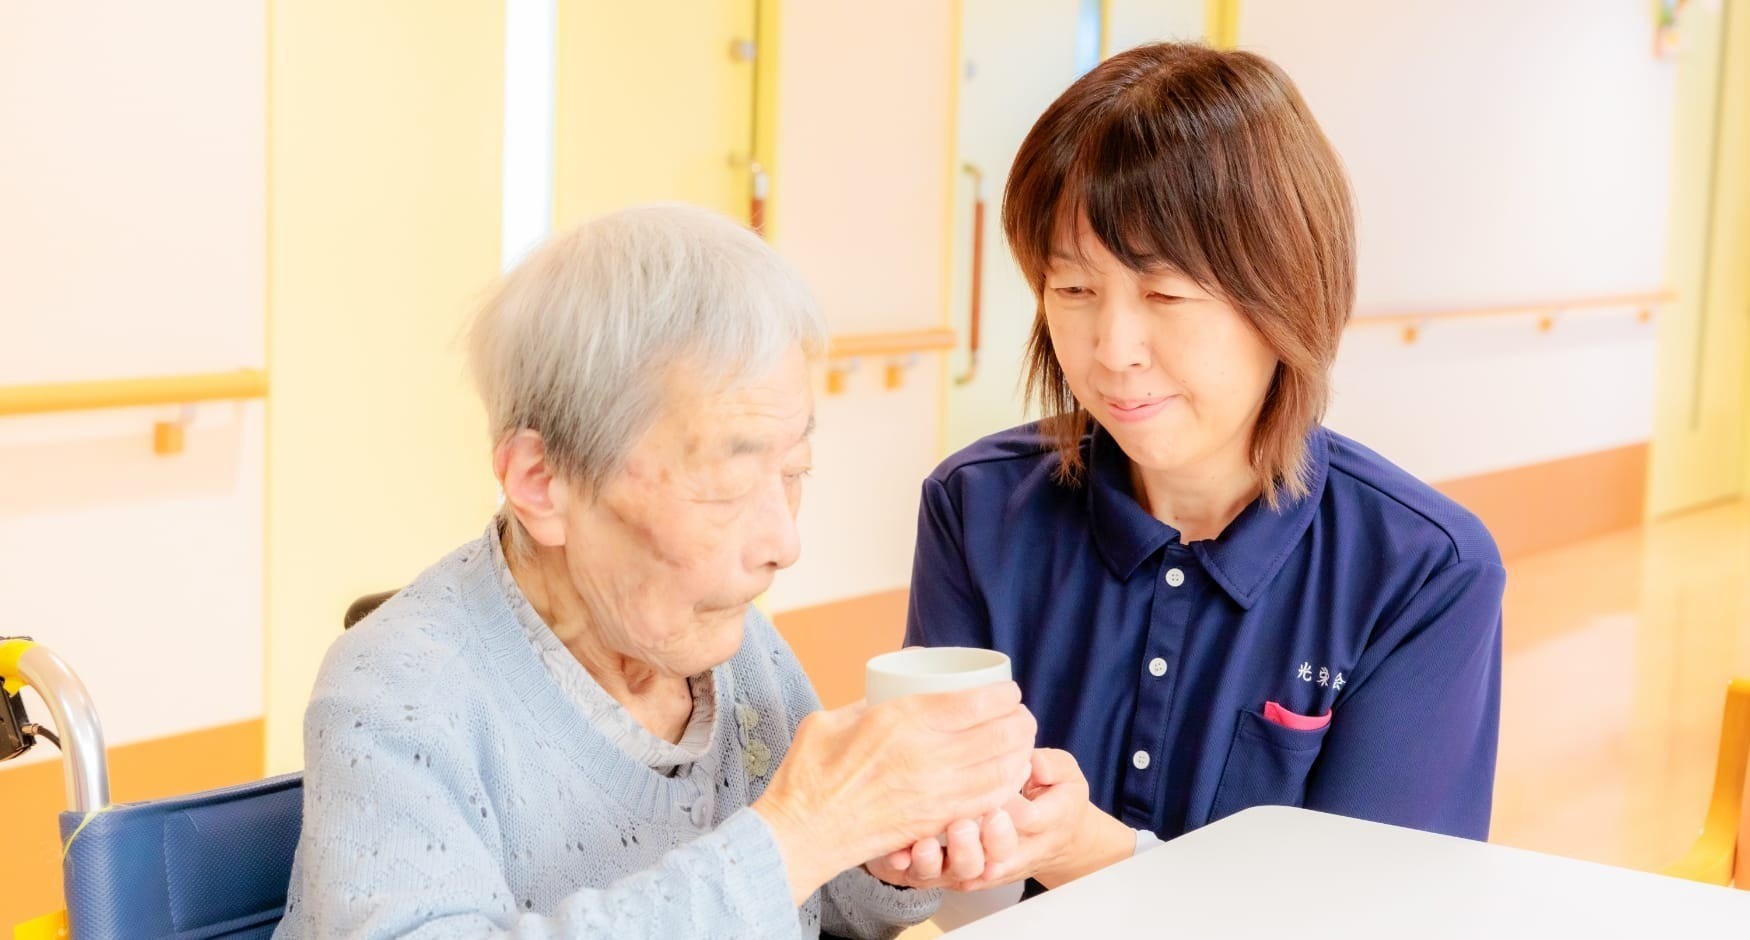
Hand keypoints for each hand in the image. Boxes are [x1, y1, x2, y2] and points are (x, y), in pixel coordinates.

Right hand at [752, 683, 1035, 904]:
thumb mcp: (834, 718)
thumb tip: (894, 688)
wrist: (803, 831)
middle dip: (1020, 721)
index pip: (974, 702)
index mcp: (902, 720)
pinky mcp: (935, 821)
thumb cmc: (811, 773)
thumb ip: (869, 702)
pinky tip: (1011, 779)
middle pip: (997, 733)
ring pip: (1000, 769)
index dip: (1002, 695)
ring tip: (1024, 744)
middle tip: (1022, 716)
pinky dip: (1006, 788)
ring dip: (1021, 754)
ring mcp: (934, 791)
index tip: (1008, 692)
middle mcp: (926, 754)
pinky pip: (986, 802)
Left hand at [868, 748, 1132, 891]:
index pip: (1025, 824)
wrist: (1051, 838)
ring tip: (925, 845)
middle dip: (975, 846)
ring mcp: (977, 865)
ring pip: (958, 874)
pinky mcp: (952, 868)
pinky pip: (929, 876)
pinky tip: (898, 852)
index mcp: (1037, 829)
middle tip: (964, 825)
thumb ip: (1054, 767)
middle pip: (989, 860)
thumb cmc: (1052, 798)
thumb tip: (1035, 761)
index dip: (1010, 813)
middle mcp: (1005, 855)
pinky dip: (910, 867)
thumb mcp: (1066, 779)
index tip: (999, 800)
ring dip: (939, 861)